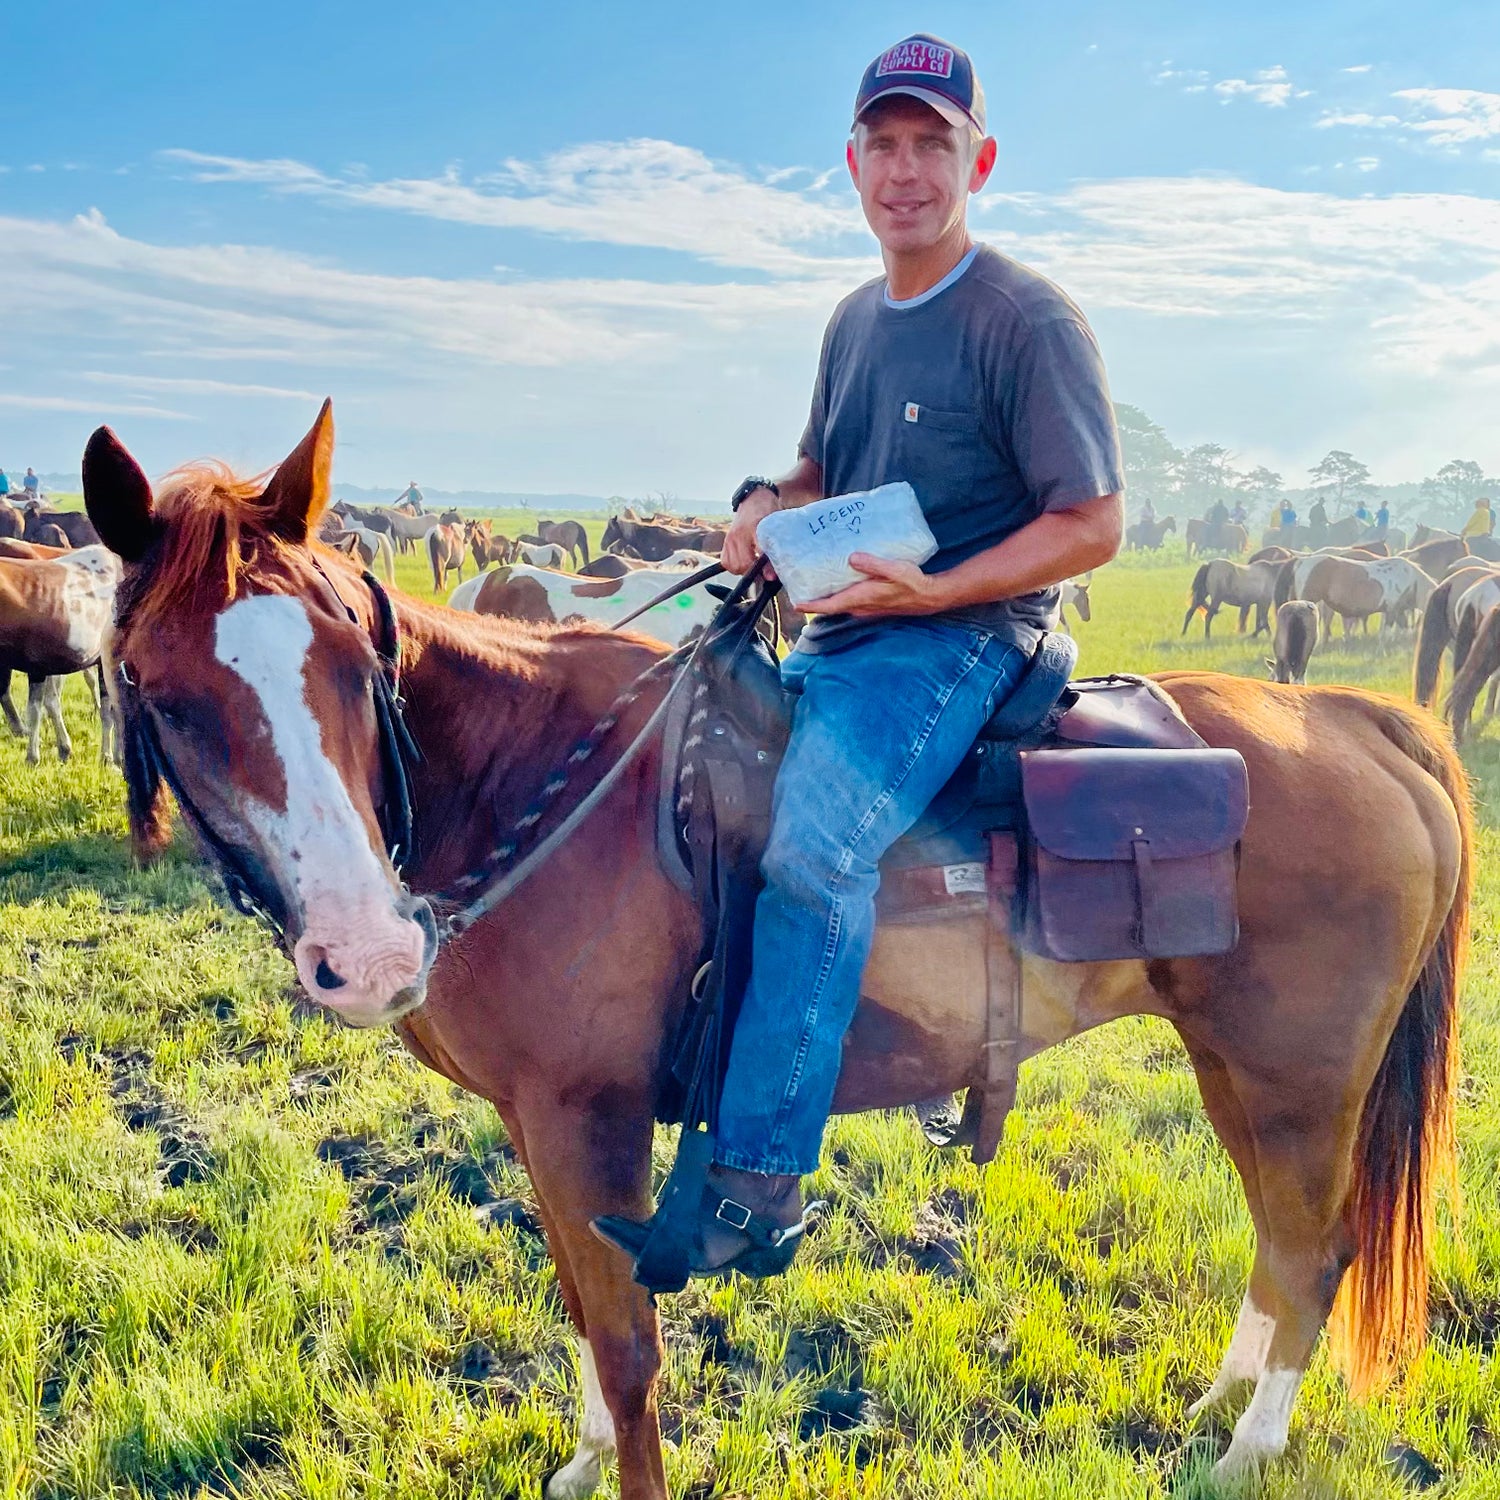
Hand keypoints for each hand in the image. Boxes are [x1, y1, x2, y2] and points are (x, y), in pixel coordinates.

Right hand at [721, 489, 778, 574]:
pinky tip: (745, 560)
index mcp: (756, 526)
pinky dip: (735, 566)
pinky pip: (726, 563)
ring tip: (755, 564)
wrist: (754, 499)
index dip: (766, 568)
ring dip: (745, 569)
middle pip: (744, 564)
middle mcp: (739, 533)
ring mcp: (730, 538)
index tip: (771, 576)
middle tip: (765, 569)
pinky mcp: (725, 542)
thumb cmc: (768, 513)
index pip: (760, 552)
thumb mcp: (776, 528)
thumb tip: (772, 575)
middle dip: (755, 571)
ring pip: (734, 566)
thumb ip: (776, 549)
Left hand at [801, 553, 946, 617]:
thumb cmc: (912, 583)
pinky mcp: (871, 604)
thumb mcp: (894, 569)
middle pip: (830, 607)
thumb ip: (873, 564)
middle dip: (814, 600)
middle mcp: (860, 606)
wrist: (928, 596)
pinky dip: (839, 595)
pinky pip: (848, 601)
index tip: (795, 604)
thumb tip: (852, 558)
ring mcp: (865, 608)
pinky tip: (838, 582)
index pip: (830, 606)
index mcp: (861, 598)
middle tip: (798, 586)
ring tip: (812, 583)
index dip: (811, 605)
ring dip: (825, 598)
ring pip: (839, 605)